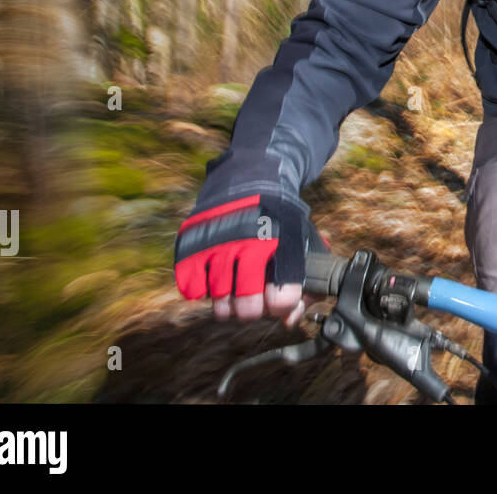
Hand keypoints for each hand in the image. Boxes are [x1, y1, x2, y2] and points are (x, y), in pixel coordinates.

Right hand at [174, 193, 323, 327]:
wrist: (249, 177)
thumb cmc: (279, 218)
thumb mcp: (303, 241)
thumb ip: (306, 282)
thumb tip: (290, 320)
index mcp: (282, 243)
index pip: (282, 296)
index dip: (282, 305)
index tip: (280, 299)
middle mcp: (247, 245)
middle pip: (248, 308)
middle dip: (253, 310)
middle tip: (253, 300)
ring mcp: (216, 246)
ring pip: (221, 304)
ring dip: (228, 303)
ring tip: (233, 287)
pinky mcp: (190, 246)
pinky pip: (193, 290)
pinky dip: (202, 290)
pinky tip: (213, 277)